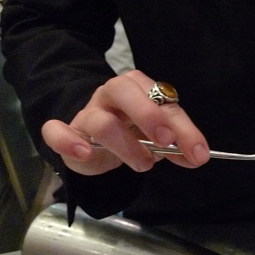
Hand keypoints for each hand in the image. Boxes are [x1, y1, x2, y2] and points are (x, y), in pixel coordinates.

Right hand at [41, 70, 209, 175]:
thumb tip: (196, 157)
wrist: (93, 143)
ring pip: (101, 120)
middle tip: (166, 141)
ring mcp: (88, 112)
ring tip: (144, 165)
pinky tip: (84, 153)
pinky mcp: (67, 132)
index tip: (198, 153)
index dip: (184, 128)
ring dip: (124, 144)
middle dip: (148, 115)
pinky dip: (68, 141)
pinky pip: (56, 131)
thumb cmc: (131, 134)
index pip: (163, 101)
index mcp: (139, 89)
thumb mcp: (158, 139)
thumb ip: (177, 146)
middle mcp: (112, 94)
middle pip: (125, 91)